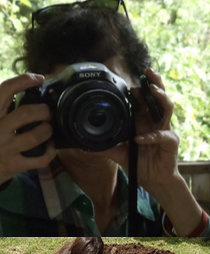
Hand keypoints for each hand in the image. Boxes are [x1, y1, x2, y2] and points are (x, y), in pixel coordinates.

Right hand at [0, 73, 58, 190]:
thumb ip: (2, 112)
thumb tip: (26, 94)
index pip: (6, 90)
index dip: (24, 80)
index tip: (39, 78)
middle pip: (26, 113)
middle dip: (44, 111)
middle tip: (48, 113)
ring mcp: (6, 149)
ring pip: (36, 136)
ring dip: (48, 131)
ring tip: (48, 130)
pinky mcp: (14, 165)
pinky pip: (40, 159)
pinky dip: (50, 152)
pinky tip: (50, 148)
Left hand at [88, 69, 179, 193]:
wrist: (153, 180)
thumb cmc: (139, 162)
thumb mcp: (118, 153)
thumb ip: (104, 147)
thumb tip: (83, 146)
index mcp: (142, 121)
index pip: (142, 100)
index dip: (138, 89)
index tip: (127, 81)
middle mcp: (154, 122)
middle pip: (158, 97)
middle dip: (155, 83)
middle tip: (148, 72)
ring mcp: (164, 130)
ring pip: (167, 108)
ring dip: (160, 98)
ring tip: (153, 90)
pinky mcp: (171, 142)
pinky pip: (163, 135)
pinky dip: (151, 136)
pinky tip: (139, 138)